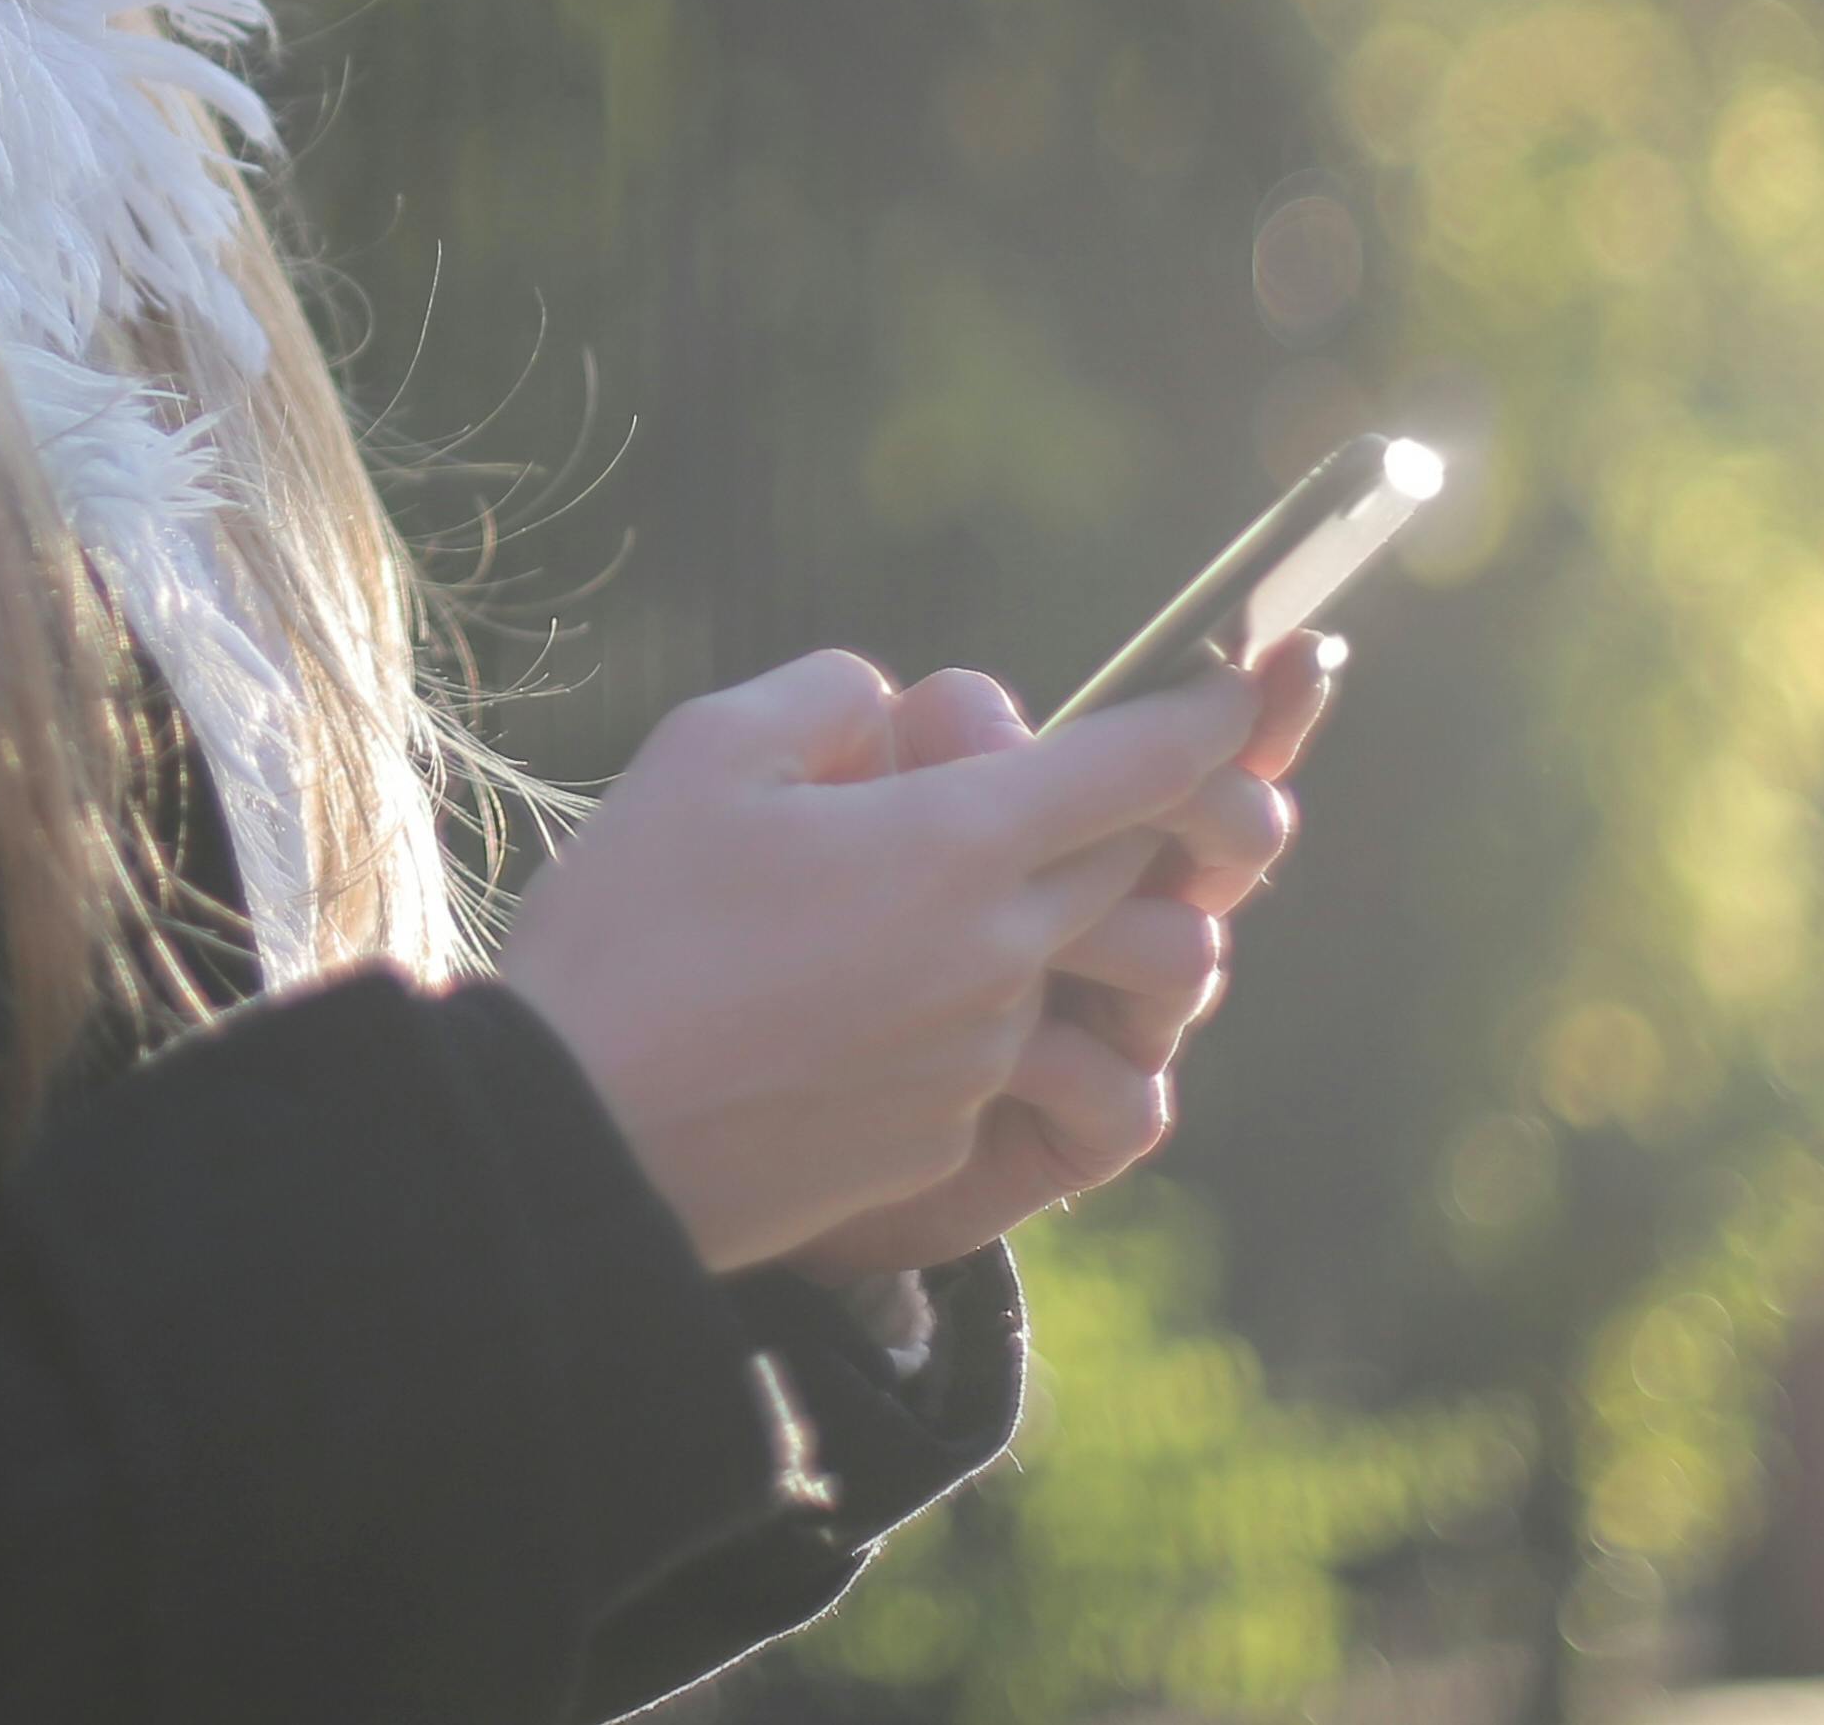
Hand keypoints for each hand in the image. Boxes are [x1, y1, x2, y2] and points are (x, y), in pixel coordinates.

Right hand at [494, 646, 1263, 1275]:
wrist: (579, 1141)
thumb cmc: (628, 931)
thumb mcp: (703, 754)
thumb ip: (827, 700)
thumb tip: (889, 713)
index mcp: (953, 844)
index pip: (1138, 764)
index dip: (1210, 714)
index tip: (1243, 682)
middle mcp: (998, 953)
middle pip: (1132, 867)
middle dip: (1137, 819)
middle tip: (1095, 781)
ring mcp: (979, 1058)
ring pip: (1068, 966)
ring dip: (1049, 923)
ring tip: (959, 904)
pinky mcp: (947, 1139)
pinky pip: (999, 1057)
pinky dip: (964, 1016)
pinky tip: (851, 1006)